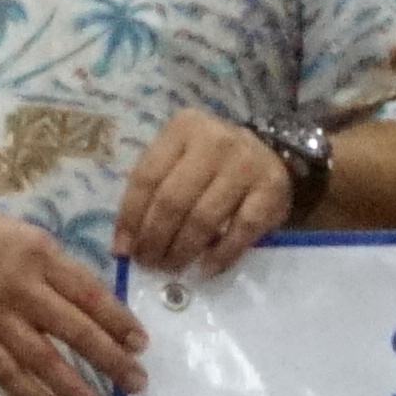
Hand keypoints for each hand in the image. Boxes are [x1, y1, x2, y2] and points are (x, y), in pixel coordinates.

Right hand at [0, 186, 150, 395]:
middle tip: (136, 385)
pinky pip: (5, 373)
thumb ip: (54, 270)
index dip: (118, 322)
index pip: (90, 293)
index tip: (141, 345)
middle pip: (74, 330)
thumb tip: (92, 309)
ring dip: (74, 390)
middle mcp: (20, 286)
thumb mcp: (24, 236)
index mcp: (40, 255)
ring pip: (42, 360)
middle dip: (110, 360)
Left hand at [112, 108, 305, 281]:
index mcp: (184, 128)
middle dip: (155, 239)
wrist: (266, 154)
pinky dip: (222, 254)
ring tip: (171, 266)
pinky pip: (242, 229)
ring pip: (204, 218)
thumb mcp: (176, 160)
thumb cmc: (209, 162)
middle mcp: (217, 141)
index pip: (146, 178)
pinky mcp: (273, 188)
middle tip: (148, 262)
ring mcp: (248, 164)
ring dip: (183, 250)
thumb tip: (124, 246)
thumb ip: (151, 191)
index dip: (130, 218)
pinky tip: (206, 267)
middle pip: (173, 200)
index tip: (123, 250)